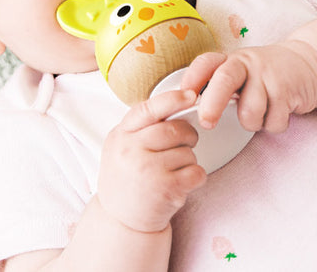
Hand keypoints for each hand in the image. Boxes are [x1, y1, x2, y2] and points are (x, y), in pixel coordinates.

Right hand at [96, 89, 206, 233]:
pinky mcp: (165, 189)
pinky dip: (196, 178)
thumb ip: (140, 128)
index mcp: (120, 135)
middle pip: (175, 129)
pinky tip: (181, 184)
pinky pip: (196, 172)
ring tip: (172, 173)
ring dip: (188, 161)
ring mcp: (148, 170)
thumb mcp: (120, 147)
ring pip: (188, 152)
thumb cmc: (125, 181)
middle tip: (186, 144)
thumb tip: (174, 104)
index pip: (148, 109)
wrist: (120, 222)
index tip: (190, 95)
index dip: (173, 99)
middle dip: (188, 136)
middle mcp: (131, 150)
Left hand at [179, 41, 316, 133]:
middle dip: (212, 105)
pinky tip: (279, 111)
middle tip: (206, 123)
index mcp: (231, 59)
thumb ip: (219, 83)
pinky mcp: (287, 90)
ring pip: (250, 111)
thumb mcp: (242, 71)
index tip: (183, 96)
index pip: (206, 63)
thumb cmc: (267, 74)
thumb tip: (187, 107)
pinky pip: (273, 122)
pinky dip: (274, 125)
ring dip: (253, 123)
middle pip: (224, 81)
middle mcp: (248, 63)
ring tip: (260, 113)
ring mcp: (268, 75)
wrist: (309, 63)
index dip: (191, 79)